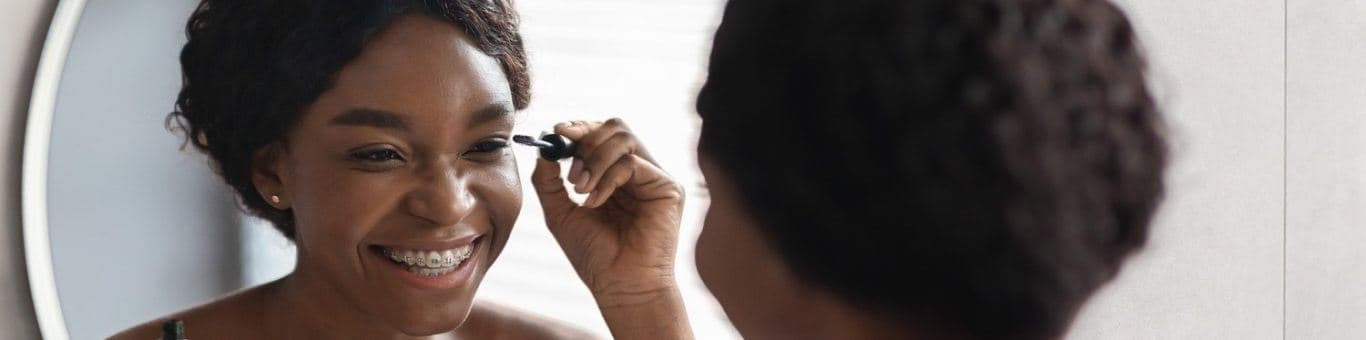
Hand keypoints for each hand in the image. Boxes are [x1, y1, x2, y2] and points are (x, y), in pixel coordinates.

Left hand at [530, 118, 684, 303]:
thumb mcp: (559, 212)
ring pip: (624, 139)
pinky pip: (632, 163)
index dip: (579, 127)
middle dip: (586, 139)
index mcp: (616, 174)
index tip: (555, 132)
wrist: (619, 287)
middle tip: (569, 167)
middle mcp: (638, 172)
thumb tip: (543, 145)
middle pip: (615, 127)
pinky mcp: (668, 188)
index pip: (601, 134)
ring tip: (579, 189)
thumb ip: (548, 179)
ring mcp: (654, 178)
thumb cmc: (594, 256)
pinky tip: (595, 202)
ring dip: (594, 159)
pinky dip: (607, 178)